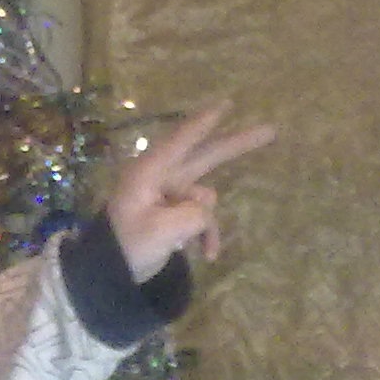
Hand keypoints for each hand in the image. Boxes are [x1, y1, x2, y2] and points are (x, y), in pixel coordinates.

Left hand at [105, 102, 274, 283]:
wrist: (109, 275)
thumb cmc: (129, 248)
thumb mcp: (163, 232)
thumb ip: (194, 214)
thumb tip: (205, 207)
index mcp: (147, 174)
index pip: (180, 142)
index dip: (203, 123)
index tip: (225, 104)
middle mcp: (157, 177)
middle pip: (203, 156)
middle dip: (235, 145)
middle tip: (270, 130)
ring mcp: (166, 195)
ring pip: (204, 196)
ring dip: (208, 223)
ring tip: (204, 248)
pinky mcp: (171, 212)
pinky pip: (199, 216)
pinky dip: (204, 233)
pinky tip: (206, 255)